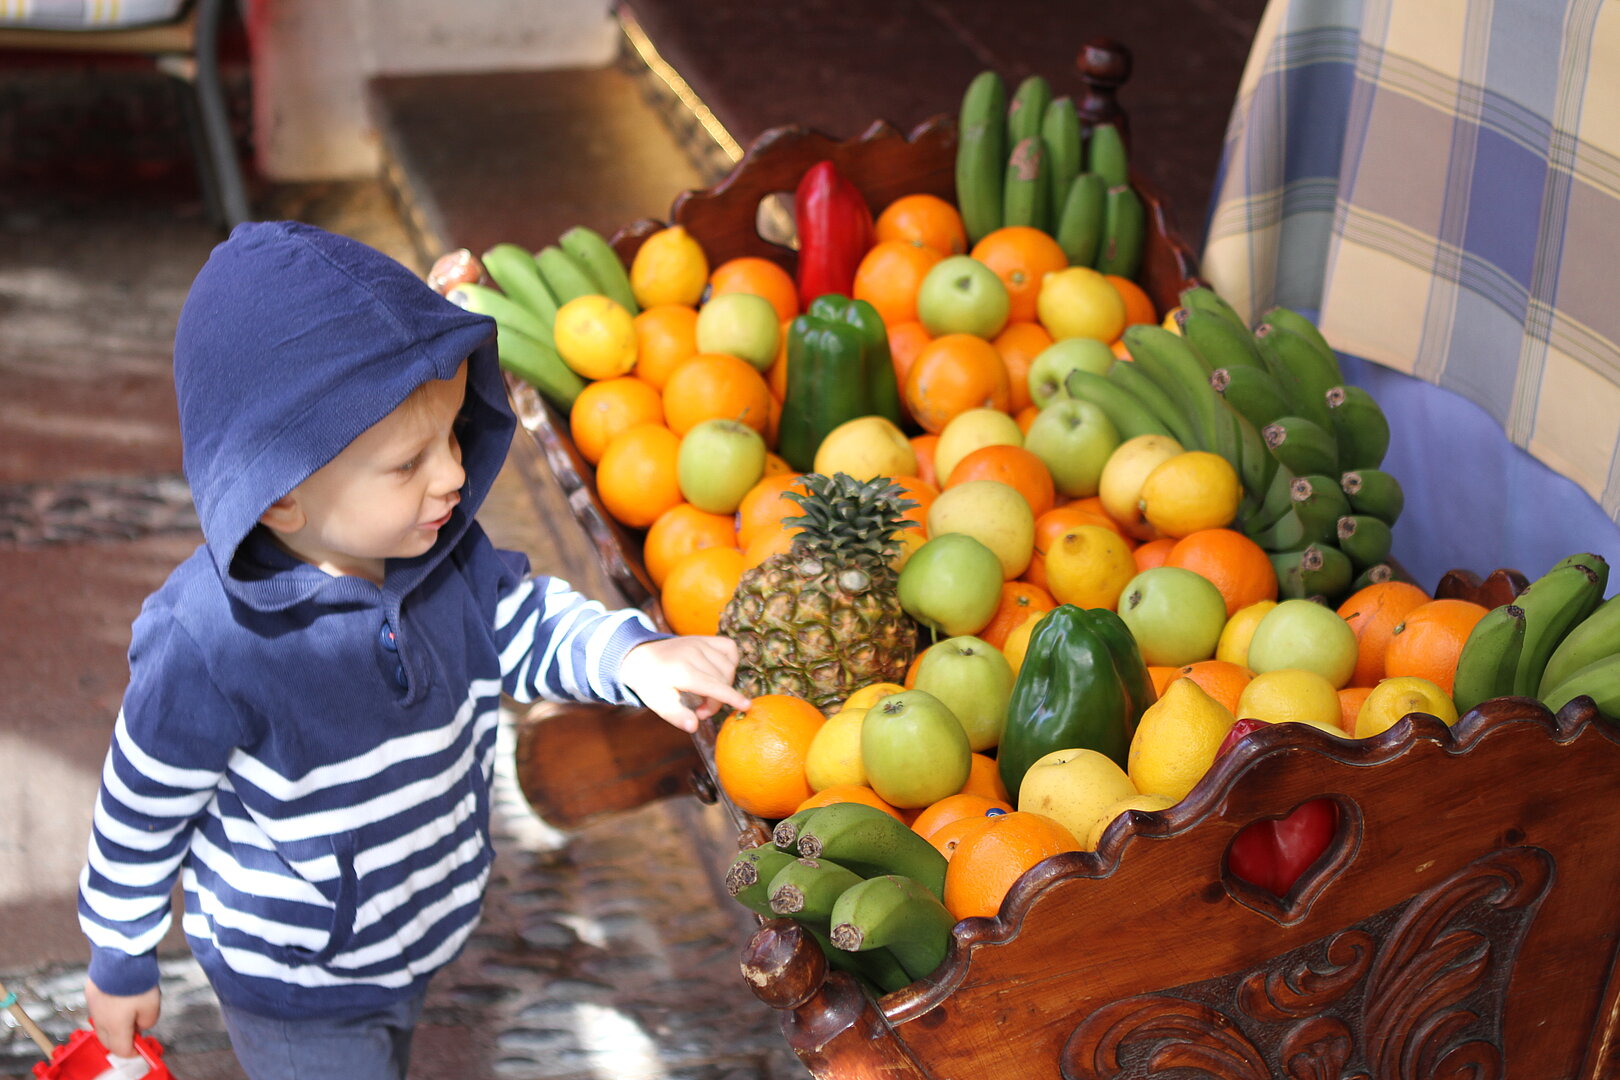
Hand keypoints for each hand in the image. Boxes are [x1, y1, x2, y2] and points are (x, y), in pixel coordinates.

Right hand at [84, 978, 159, 1057]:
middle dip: (121, 1041)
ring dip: (114, 1025)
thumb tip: (141, 1025)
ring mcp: (93, 1006)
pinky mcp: (91, 992)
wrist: (120, 958)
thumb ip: (148, 1021)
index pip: (121, 1050)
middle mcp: (100, 1020)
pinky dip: (109, 1011)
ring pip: (102, 1025)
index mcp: (114, 1028)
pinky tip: (121, 998)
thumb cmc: (136, 983)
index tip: (141, 1046)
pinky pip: (99, 1009)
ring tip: (131, 1011)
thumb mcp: (152, 1006)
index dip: (133, 1051)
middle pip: (108, 1041)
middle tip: (136, 1030)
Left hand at [621, 636, 751, 731]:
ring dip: (724, 684)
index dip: (731, 697)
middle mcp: (693, 653)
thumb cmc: (649, 683)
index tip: (746, 706)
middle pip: (722, 680)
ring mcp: (699, 643)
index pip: (713, 686)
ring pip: (728, 666)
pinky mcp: (703, 638)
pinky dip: (731, 661)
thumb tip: (694, 727)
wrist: (639, 656)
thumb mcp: (657, 702)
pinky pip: (729, 647)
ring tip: (706, 695)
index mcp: (681, 671)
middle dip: (717, 700)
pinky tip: (719, 672)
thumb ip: (676, 716)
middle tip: (701, 711)